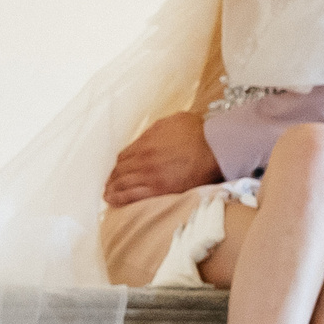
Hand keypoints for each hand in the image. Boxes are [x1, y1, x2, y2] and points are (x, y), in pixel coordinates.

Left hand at [105, 112, 219, 205]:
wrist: (215, 148)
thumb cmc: (199, 133)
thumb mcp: (173, 121)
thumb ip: (156, 130)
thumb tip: (148, 137)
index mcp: (146, 143)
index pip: (123, 156)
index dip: (119, 165)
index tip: (118, 170)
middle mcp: (144, 159)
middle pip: (120, 171)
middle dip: (113, 178)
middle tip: (109, 184)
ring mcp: (150, 176)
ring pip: (122, 184)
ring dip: (113, 190)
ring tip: (109, 195)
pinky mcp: (160, 190)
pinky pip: (133, 196)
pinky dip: (121, 199)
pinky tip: (114, 201)